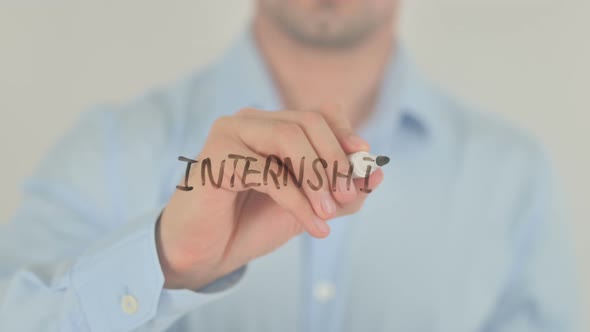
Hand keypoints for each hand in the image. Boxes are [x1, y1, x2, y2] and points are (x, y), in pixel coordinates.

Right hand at [156, 104, 383, 289]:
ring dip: (318, 176)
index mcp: (272, 125)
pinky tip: (315, 226)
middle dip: (335, 159)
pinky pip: (268, 171)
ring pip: (289, 137)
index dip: (345, 135)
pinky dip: (298, 201)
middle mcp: (251, 121)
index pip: (319, 113)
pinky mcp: (215, 156)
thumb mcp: (309, 206)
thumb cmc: (252, 223)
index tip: (365, 163)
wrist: (206, 253)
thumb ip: (341, 192)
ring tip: (330, 212)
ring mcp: (230, 133)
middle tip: (348, 196)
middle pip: (308, 121)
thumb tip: (377, 174)